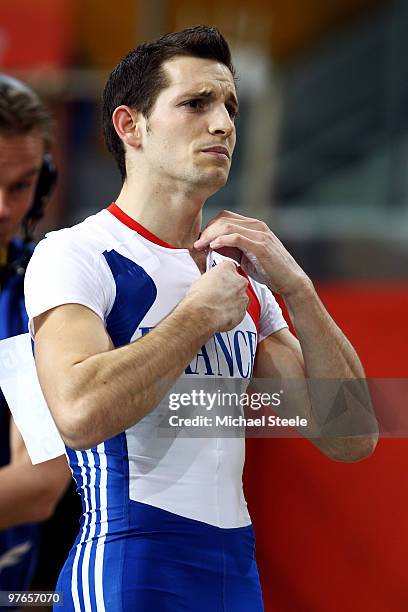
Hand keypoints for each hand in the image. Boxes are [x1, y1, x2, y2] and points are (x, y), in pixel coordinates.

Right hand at [184, 260, 248, 332]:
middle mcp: (239, 281)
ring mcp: (243, 297)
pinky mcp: (242, 311)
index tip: (219, 280)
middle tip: (218, 294)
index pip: (229, 268)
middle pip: (238, 282)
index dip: (223, 276)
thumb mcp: (201, 280)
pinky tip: (221, 313)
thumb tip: (210, 283)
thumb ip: (212, 279)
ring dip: (232, 301)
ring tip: (218, 306)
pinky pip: (239, 311)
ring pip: (240, 297)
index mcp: (228, 268)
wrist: (202, 314)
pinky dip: (232, 312)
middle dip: (230, 288)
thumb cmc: (199, 297)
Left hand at [194, 210, 308, 296]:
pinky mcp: (261, 246)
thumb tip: (212, 246)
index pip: (225, 217)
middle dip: (206, 230)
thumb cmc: (269, 271)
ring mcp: (260, 235)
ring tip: (200, 246)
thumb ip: (232, 250)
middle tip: (196, 244)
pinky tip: (213, 247)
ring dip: (210, 235)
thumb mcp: (247, 258)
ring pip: (227, 226)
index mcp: (254, 227)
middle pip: (223, 219)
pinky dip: (222, 240)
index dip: (209, 227)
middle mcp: (257, 226)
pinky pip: (236, 237)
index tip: (199, 241)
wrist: (291, 282)